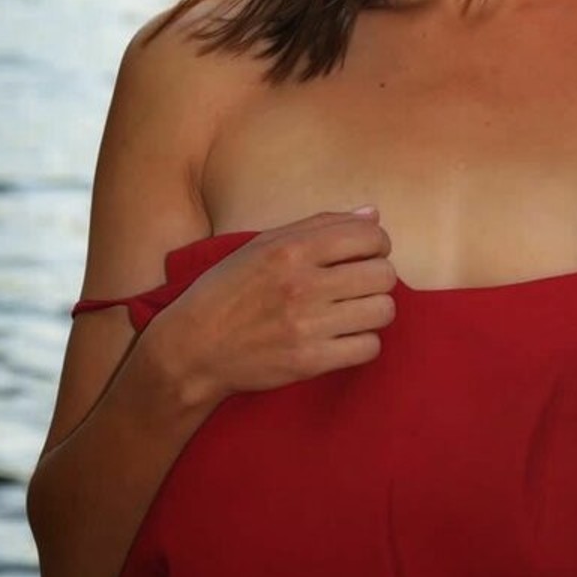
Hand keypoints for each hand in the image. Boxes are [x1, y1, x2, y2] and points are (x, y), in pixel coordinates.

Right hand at [158, 208, 395, 401]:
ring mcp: (307, 326)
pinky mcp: (309, 362)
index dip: (377, 244)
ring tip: (353, 311)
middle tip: (359, 285)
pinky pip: (369, 347)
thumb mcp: (262, 245)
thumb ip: (319, 225)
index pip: (370, 236)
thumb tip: (373, 214)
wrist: (193, 348)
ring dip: (373, 310)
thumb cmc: (228, 290)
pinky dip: (363, 343)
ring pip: (382, 311)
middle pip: (383, 274)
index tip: (365, 254)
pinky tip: (343, 337)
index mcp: (291, 250)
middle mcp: (302, 285)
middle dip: (378, 277)